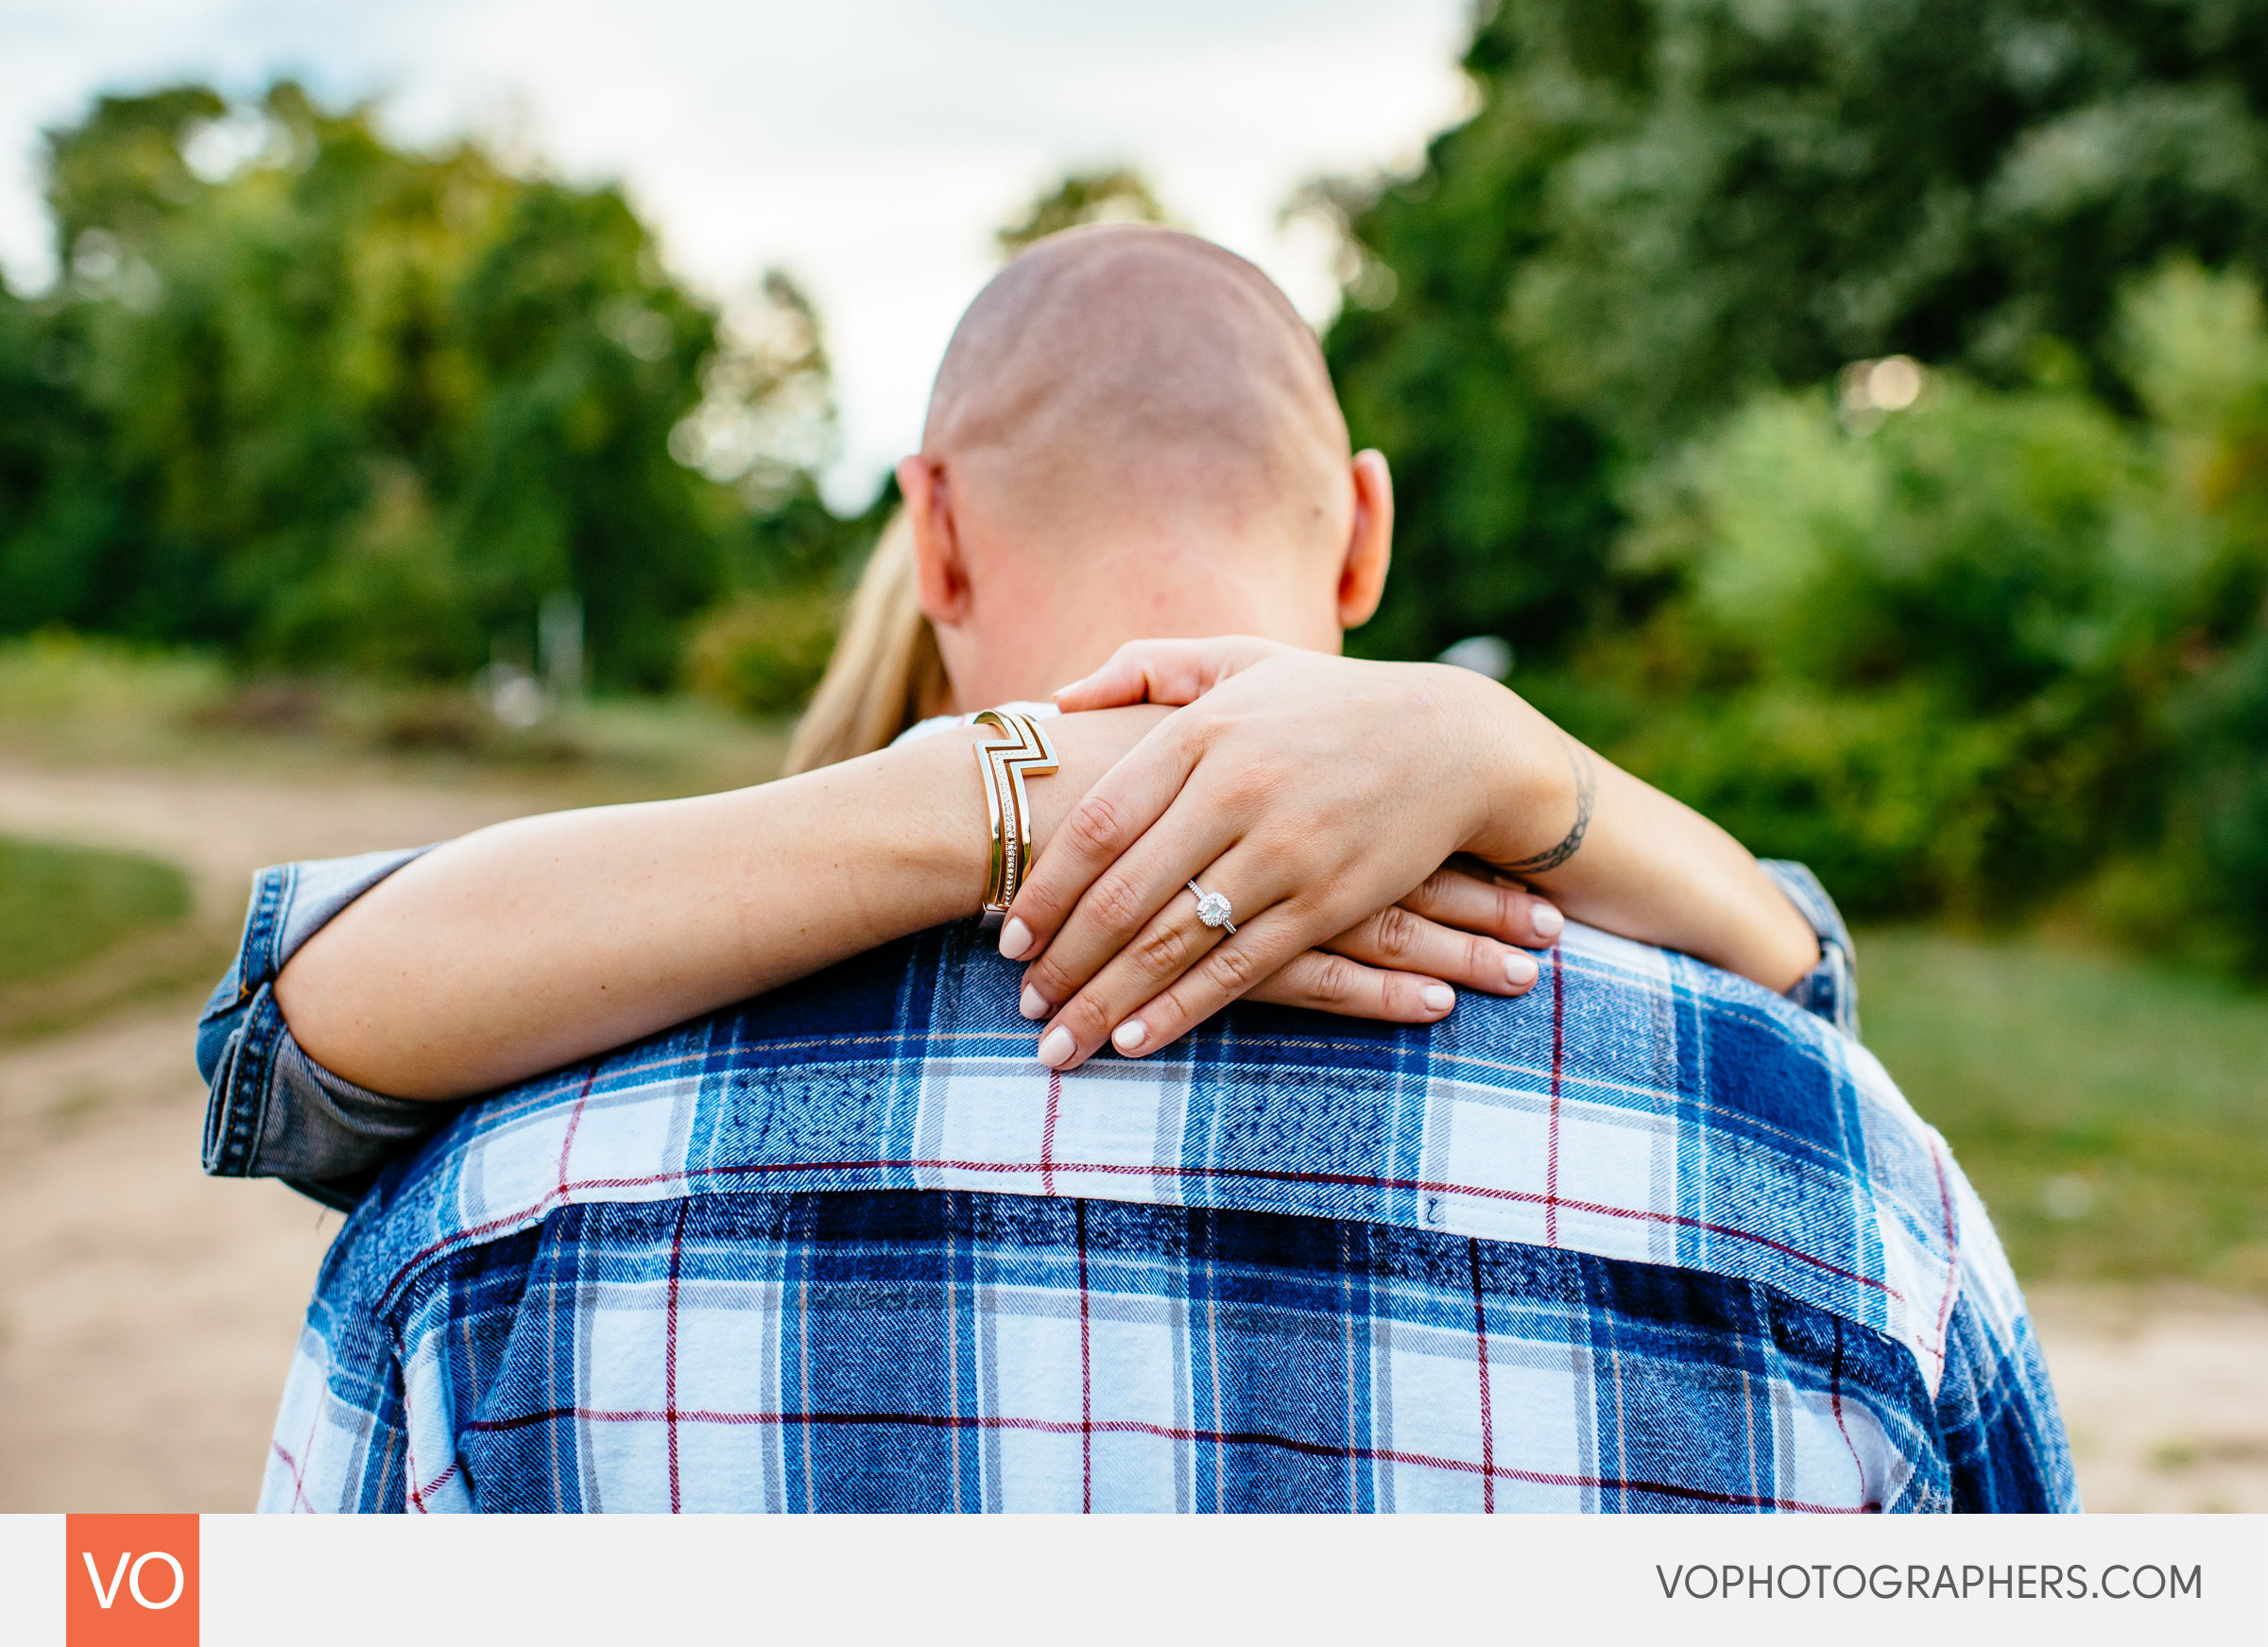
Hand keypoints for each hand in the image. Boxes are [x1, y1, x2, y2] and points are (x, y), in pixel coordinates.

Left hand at [1005, 637, 1579, 1069]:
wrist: (1457, 740)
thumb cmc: (1333, 702)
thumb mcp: (1242, 658)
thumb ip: (1146, 667)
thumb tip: (1058, 701)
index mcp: (1202, 732)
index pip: (1098, 825)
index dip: (1045, 889)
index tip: (1005, 936)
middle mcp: (1236, 790)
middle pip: (1124, 894)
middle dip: (1064, 962)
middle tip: (1021, 1007)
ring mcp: (1285, 849)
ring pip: (1174, 942)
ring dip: (1108, 1001)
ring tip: (1061, 1044)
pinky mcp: (1330, 899)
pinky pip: (1241, 969)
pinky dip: (1182, 1011)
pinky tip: (1136, 1042)